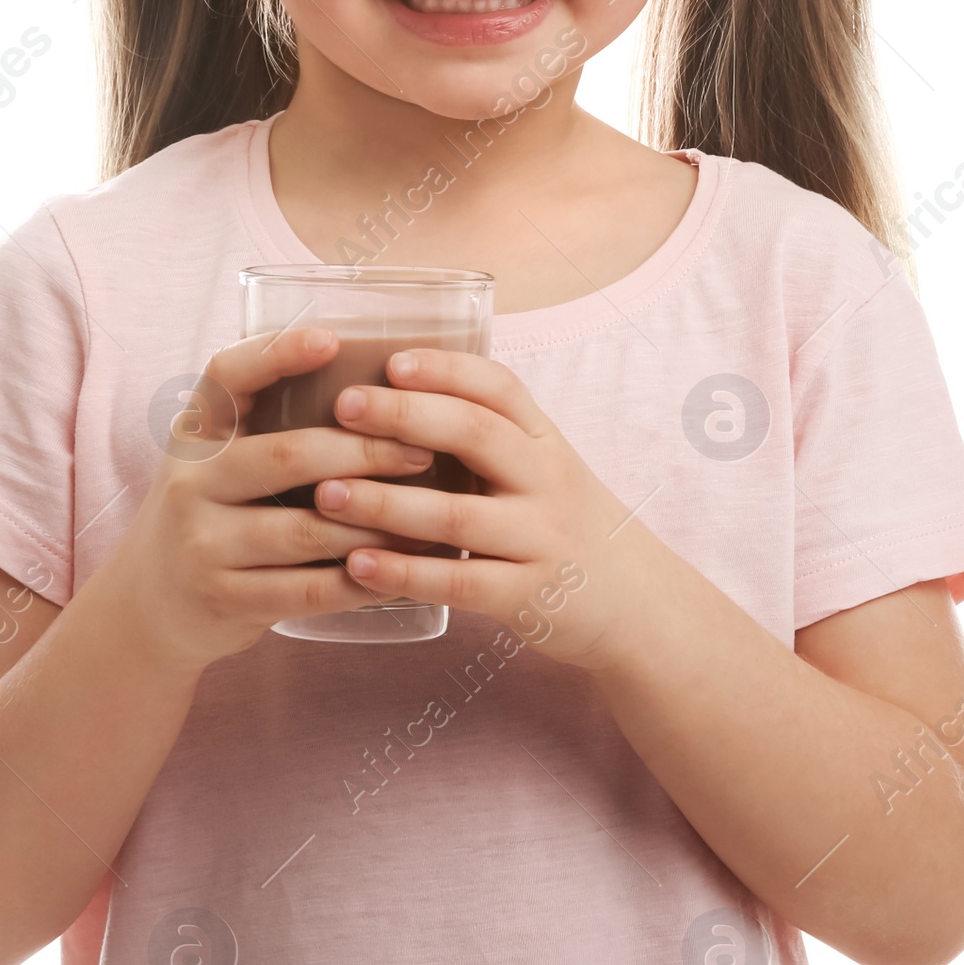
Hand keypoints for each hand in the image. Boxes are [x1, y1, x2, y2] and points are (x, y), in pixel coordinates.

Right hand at [106, 326, 438, 672]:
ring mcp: (204, 545)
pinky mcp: (225, 600)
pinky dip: (361, 580)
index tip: (332, 339)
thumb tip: (377, 385)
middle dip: (364, 451)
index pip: (225, 376)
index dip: (276, 353)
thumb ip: (267, 425)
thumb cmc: (210, 513)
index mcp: (195, 434)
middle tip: (422, 449)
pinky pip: (308, 590)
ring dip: (376, 522)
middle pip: (287, 456)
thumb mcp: (215, 459)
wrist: (149, 606)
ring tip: (429, 513)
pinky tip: (400, 570)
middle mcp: (191, 483)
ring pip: (307, 529)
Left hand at [314, 348, 674, 669]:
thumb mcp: (542, 467)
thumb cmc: (562, 523)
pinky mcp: (528, 596)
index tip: (391, 360)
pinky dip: (406, 573)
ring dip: (387, 503)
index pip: (499, 387)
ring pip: (459, 514)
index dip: (446, 369)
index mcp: (545, 439)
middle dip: (405, 416)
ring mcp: (541, 538)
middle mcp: (548, 480)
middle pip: (476, 435)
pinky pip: (461, 582)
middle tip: (344, 407)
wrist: (636, 605)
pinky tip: (357, 565)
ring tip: (327, 493)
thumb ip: (486, 436)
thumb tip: (394, 393)